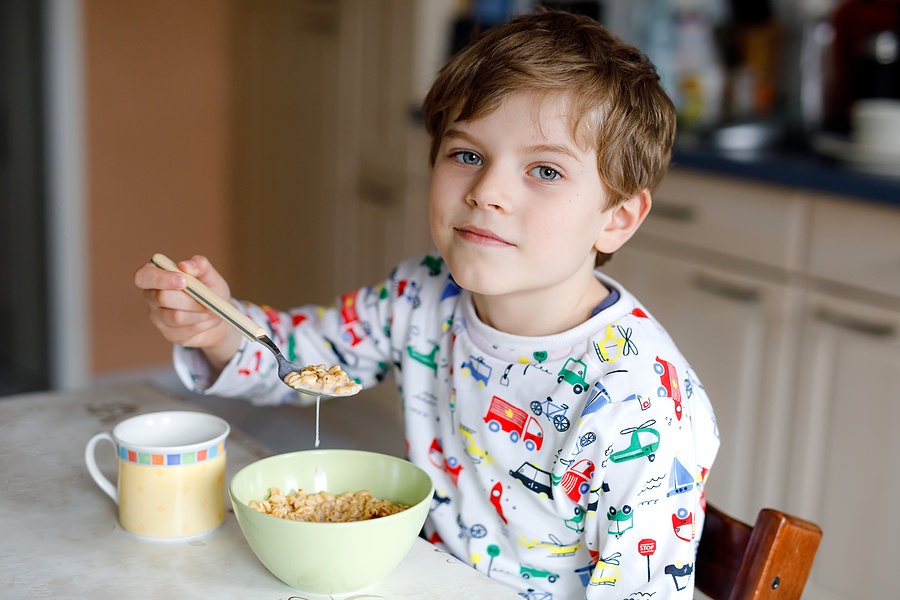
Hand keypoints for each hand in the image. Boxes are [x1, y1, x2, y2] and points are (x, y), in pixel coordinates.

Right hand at [133, 255, 242, 370]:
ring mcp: (158, 317)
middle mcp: (151, 296)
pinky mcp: (169, 334)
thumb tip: (184, 266)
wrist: (218, 315)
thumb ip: (199, 265)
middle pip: (162, 298)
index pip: (143, 277)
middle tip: (208, 298)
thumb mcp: (209, 275)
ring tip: (211, 308)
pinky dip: (203, 324)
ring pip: (176, 317)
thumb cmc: (209, 290)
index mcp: (155, 276)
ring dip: (200, 312)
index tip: (183, 280)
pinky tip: (208, 319)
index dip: (161, 279)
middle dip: (190, 299)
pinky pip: (187, 330)